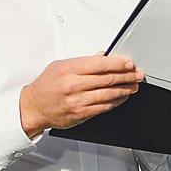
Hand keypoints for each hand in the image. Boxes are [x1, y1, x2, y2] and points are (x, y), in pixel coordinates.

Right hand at [19, 55, 143, 137]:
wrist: (33, 107)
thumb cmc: (46, 86)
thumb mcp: (60, 66)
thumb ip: (83, 61)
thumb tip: (103, 56)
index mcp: (68, 69)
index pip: (100, 64)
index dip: (118, 64)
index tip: (129, 63)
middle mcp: (73, 85)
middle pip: (107, 79)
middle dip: (127, 76)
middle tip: (137, 74)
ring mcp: (77, 101)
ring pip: (108, 94)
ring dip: (125, 89)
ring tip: (134, 85)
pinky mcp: (80, 114)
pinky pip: (104, 107)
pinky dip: (116, 102)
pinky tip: (123, 97)